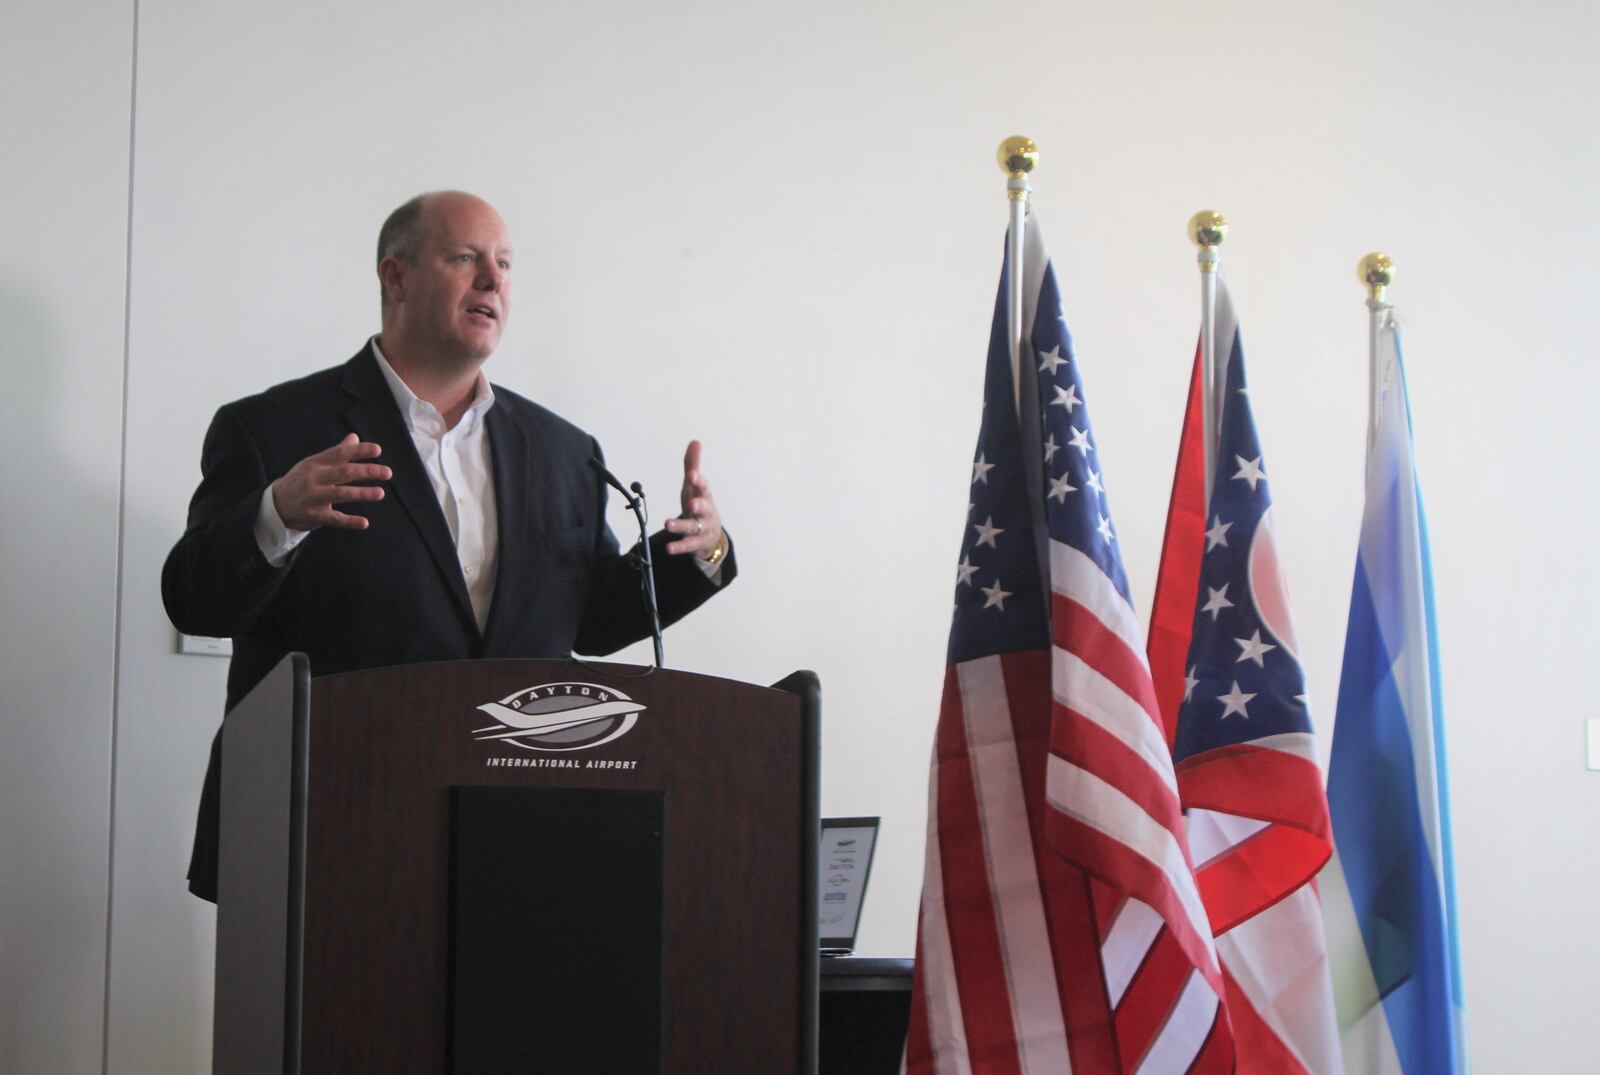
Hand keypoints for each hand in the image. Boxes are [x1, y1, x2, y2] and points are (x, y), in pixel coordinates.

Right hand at [271, 433, 391, 531]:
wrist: (275, 504)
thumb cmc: (300, 480)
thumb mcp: (314, 463)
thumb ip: (336, 453)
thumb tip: (355, 437)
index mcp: (316, 463)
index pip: (340, 454)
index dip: (359, 451)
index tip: (378, 450)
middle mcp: (315, 478)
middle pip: (343, 472)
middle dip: (367, 471)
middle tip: (387, 472)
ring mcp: (314, 497)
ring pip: (340, 494)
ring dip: (362, 493)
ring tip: (380, 493)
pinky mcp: (314, 515)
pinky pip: (334, 519)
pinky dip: (349, 521)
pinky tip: (364, 522)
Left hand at [664, 439, 724, 557]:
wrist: (711, 536)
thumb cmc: (700, 505)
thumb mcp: (694, 486)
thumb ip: (692, 465)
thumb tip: (695, 441)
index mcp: (704, 496)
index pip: (703, 487)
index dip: (699, 482)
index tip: (693, 475)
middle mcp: (705, 513)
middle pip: (704, 508)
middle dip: (698, 506)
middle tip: (691, 504)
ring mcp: (701, 529)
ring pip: (692, 528)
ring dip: (680, 526)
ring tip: (668, 524)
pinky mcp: (694, 543)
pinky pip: (687, 545)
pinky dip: (678, 547)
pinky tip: (669, 548)